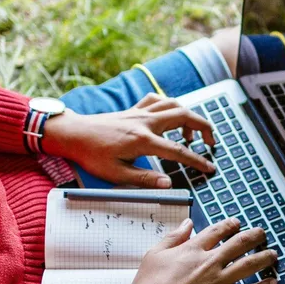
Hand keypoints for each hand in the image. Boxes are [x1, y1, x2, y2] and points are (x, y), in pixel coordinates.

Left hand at [42, 94, 215, 187]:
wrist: (73, 134)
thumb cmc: (92, 155)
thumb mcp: (116, 174)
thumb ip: (145, 179)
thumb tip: (169, 183)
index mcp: (142, 141)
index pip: (178, 151)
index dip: (197, 160)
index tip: (210, 168)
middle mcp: (145, 122)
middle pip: (184, 116)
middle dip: (204, 127)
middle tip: (211, 143)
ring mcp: (140, 113)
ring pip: (174, 104)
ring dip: (189, 115)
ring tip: (192, 135)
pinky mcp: (134, 109)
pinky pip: (157, 99)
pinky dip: (169, 104)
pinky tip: (170, 117)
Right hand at [132, 218, 277, 283]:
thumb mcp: (155, 253)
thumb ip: (173, 236)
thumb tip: (187, 223)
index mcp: (193, 249)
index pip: (217, 231)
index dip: (230, 225)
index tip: (237, 224)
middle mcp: (210, 262)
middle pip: (239, 244)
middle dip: (254, 236)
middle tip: (262, 233)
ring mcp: (218, 281)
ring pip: (248, 265)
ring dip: (264, 258)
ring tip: (273, 254)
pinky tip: (272, 282)